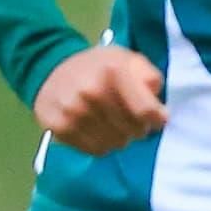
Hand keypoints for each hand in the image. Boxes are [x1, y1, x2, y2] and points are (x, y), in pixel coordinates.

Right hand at [32, 46, 165, 153]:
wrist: (52, 66)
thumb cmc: (101, 67)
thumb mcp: (131, 61)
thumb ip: (150, 79)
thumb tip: (158, 110)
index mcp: (114, 71)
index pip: (148, 112)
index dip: (157, 118)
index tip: (155, 116)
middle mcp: (91, 91)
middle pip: (135, 131)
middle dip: (138, 126)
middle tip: (129, 116)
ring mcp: (72, 110)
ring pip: (117, 143)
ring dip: (120, 136)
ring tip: (112, 122)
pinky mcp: (58, 126)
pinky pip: (95, 150)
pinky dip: (101, 143)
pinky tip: (96, 128)